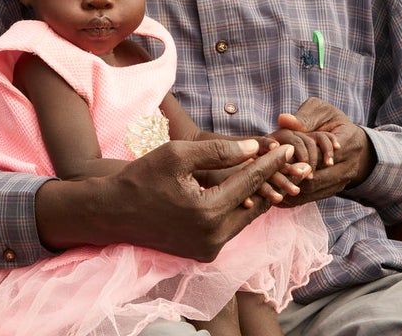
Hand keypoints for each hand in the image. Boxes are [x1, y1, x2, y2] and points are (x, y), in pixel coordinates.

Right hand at [36, 138, 293, 261]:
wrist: (111, 212)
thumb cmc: (141, 177)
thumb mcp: (179, 155)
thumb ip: (219, 151)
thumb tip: (255, 148)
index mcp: (206, 213)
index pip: (249, 183)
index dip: (270, 163)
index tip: (288, 148)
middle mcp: (211, 238)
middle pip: (254, 205)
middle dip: (272, 181)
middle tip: (290, 161)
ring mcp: (207, 250)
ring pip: (244, 218)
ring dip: (258, 195)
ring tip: (274, 172)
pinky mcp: (202, 253)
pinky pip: (230, 227)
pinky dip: (240, 208)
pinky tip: (249, 189)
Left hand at [272, 97, 373, 206]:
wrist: (351, 139)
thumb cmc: (332, 120)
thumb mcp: (321, 111)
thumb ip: (303, 117)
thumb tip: (283, 120)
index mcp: (350, 142)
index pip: (319, 156)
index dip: (296, 158)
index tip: (274, 154)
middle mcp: (349, 166)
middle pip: (315, 179)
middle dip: (290, 176)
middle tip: (266, 173)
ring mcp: (343, 182)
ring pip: (312, 191)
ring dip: (290, 188)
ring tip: (267, 184)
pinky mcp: (335, 190)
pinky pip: (313, 198)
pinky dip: (294, 196)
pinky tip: (276, 191)